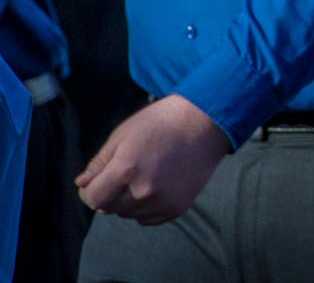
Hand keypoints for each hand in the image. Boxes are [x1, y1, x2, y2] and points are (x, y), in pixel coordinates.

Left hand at [76, 95, 231, 223]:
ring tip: (145, 175)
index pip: (92, 198)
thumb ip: (99, 162)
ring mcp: (162, 201)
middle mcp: (143, 190)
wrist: (205, 122)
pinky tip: (157, 185)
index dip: (89, 190)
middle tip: (126, 172)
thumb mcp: (123, 134)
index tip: (96, 181)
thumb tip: (82, 184)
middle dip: (110, 193)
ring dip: (129, 200)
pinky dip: (146, 207)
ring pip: (128, 214)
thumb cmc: (161, 123)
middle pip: (109, 208)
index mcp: (126, 169)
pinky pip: (148, 218)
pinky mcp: (177, 207)